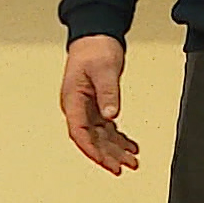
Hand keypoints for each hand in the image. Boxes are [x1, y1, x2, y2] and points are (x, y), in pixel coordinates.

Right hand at [60, 35, 139, 174]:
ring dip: (115, 149)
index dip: (91, 149)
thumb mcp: (104, 69)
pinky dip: (118, 138)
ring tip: (131, 161)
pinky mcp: (97, 104)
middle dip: (106, 155)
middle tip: (121, 167)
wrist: (96, 35)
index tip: (104, 161)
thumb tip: (111, 115)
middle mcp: (77, 106)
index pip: (79, 132)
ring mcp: (87, 107)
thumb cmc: (94, 48)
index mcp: (72, 99)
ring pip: (100, 136)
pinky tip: (129, 146)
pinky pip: (106, 127)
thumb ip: (108, 93)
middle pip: (90, 138)